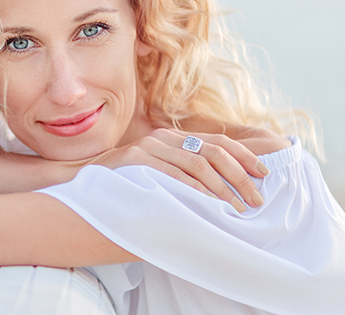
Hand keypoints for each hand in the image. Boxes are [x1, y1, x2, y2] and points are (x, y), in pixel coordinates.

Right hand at [82, 129, 269, 211]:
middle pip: (214, 151)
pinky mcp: (137, 161)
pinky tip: (210, 204)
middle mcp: (164, 138)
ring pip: (199, 163)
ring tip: (238, 207)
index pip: (218, 141)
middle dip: (241, 175)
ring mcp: (150, 147)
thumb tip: (219, 188)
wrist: (81, 182)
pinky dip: (196, 190)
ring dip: (224, 187)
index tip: (263, 174)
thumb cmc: (124, 183)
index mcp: (172, 137)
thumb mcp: (156, 172)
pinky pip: (174, 175)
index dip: (244, 157)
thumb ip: (181, 172)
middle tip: (257, 198)